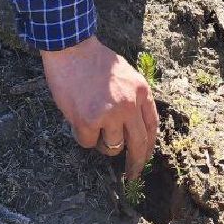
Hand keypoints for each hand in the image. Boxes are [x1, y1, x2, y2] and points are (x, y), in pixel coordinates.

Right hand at [41, 36, 158, 179]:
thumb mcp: (126, 73)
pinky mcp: (88, 121)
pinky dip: (83, 135)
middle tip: (132, 174)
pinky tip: (78, 118)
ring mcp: (110, 114)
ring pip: (113, 147)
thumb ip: (133, 98)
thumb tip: (132, 128)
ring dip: (102, 143)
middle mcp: (130, 105)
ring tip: (92, 126)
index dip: (149, 145)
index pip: (152, 126)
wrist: (71, 48)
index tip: (145, 157)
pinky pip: (89, 142)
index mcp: (142, 91)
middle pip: (138, 144)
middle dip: (136, 163)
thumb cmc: (94, 60)